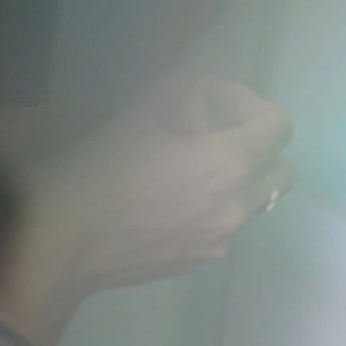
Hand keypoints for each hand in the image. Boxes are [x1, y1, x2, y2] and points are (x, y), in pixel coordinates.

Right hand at [0, 72, 293, 345]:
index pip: (279, 126)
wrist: (64, 244)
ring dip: (236, 179)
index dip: (251, 104)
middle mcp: (238, 205)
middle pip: (281, 171)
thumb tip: (201, 84)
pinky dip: (215, 207)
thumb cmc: (99, 171)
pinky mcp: (202, 261)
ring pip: (253, 201)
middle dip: (259, 147)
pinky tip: (171, 200)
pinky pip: (227, 227)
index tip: (215, 103)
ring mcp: (223, 238)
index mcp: (230, 163)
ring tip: (189, 168)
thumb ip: (181, 89)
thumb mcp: (139, 113)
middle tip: (216, 134)